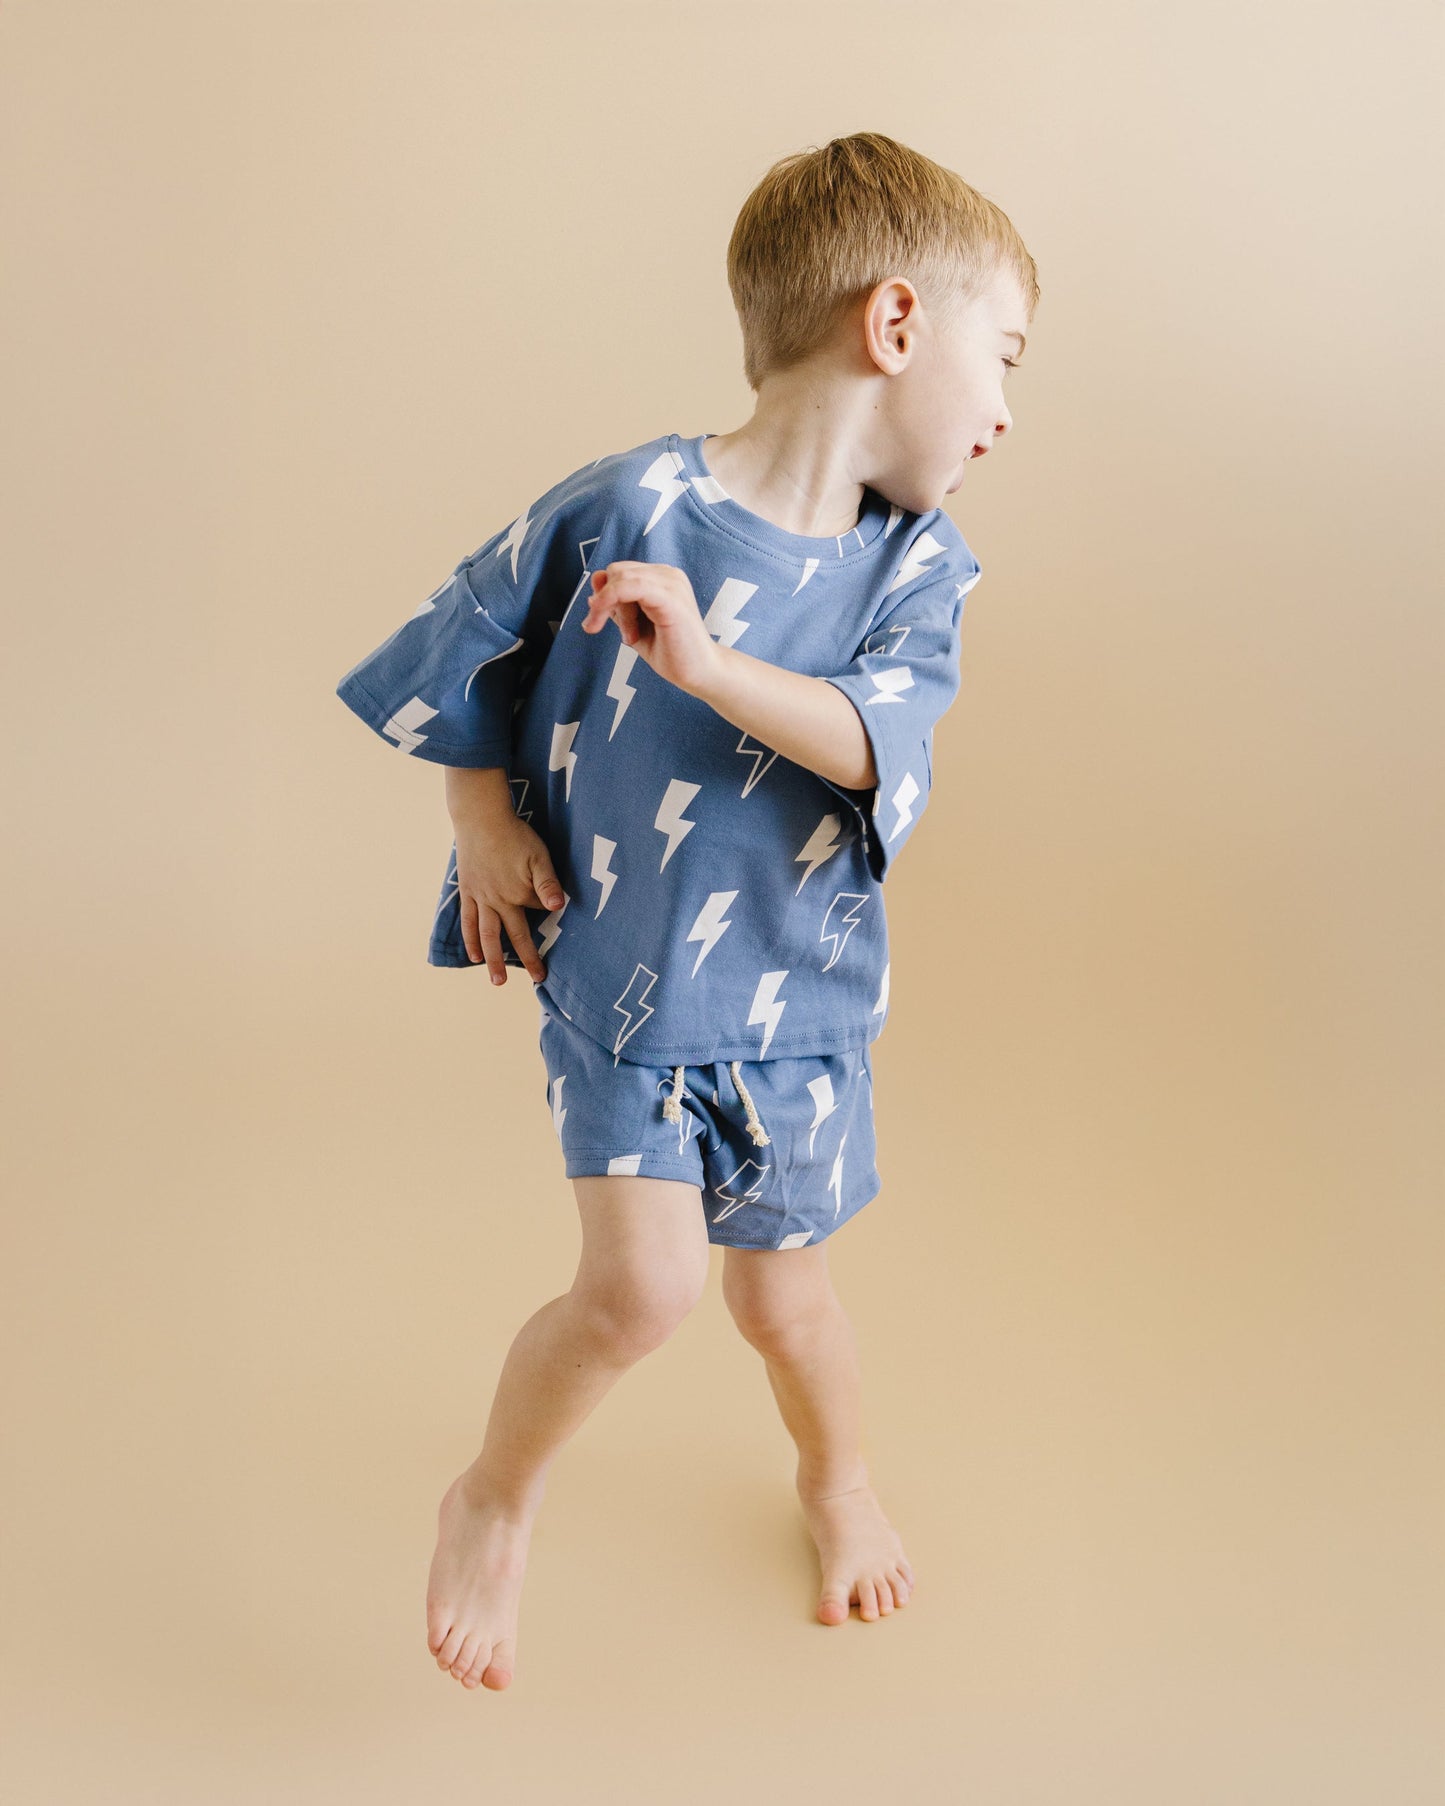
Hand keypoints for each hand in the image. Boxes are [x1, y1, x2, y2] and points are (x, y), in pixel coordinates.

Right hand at [453, 812, 566, 984]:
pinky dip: (471, 939)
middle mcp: (498, 902)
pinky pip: (469, 921)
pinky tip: (474, 954)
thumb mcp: (538, 856)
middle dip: (528, 957)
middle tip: (538, 979)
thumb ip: (547, 883)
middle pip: (515, 935)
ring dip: (493, 959)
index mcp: (518, 894)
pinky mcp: (468, 892)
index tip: (551, 903)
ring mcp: (480, 899)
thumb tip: (558, 908)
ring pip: (487, 935)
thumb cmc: (514, 835)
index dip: (546, 906)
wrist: (480, 819)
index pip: (538, 910)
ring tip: (497, 979)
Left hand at [581, 562, 720, 694]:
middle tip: (623, 635)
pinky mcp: (670, 597)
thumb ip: (616, 607)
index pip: (619, 572)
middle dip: (606, 602)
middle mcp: (667, 574)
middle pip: (616, 572)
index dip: (603, 594)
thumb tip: (593, 591)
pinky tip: (624, 631)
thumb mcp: (634, 626)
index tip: (599, 623)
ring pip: (620, 579)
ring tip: (630, 637)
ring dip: (612, 609)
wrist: (700, 672)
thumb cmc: (672, 652)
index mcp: (660, 578)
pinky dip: (614, 603)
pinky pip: (629, 587)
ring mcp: (670, 583)